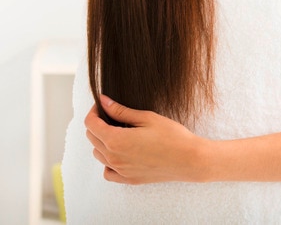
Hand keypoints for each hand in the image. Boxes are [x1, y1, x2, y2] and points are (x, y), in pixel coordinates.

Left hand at [84, 95, 209, 184]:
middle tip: (112, 114)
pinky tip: (120, 152)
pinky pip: (108, 172)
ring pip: (98, 154)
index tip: (103, 105)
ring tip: (119, 131)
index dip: (94, 111)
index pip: (91, 124)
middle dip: (98, 123)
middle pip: (92, 138)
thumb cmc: (172, 136)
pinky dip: (108, 161)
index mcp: (116, 141)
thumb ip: (121, 111)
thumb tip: (103, 101)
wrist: (189, 159)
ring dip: (102, 141)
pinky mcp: (129, 179)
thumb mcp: (146, 118)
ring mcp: (120, 171)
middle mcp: (114, 158)